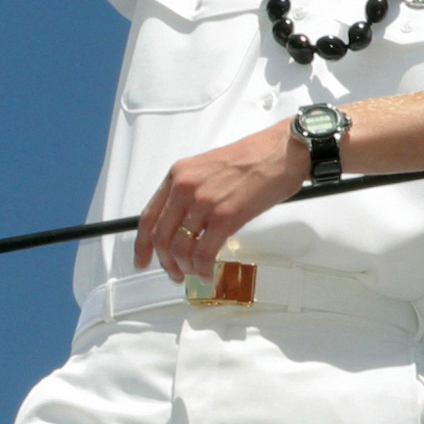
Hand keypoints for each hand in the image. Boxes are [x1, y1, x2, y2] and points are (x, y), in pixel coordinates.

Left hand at [134, 122, 306, 282]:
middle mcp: (185, 188)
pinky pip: (204, 252)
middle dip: (166, 261)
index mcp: (178, 175)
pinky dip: (203, 268)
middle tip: (175, 273)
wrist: (281, 151)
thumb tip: (182, 223)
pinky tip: (207, 273)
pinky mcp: (226, 216)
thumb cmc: (251, 158)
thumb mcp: (206, 168)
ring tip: (194, 273)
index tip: (142, 260)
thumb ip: (189, 192)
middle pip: (161, 237)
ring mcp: (204, 202)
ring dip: (185, 267)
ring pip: (180, 248)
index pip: (149, 216)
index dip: (142, 244)